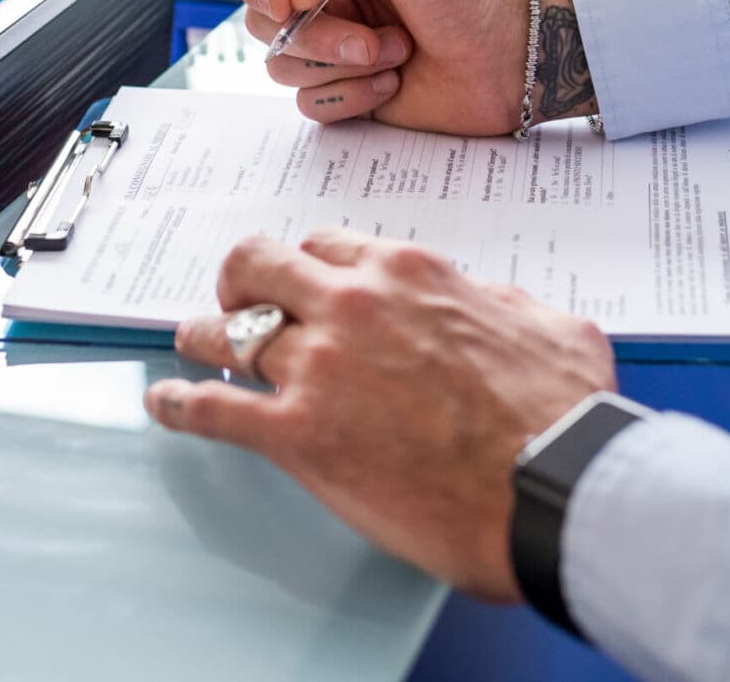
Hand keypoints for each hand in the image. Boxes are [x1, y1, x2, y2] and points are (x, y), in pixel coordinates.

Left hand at [146, 229, 618, 600]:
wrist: (553, 485)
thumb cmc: (563, 415)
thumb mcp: (549, 326)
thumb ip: (502, 305)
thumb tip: (490, 306)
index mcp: (409, 274)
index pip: (330, 245)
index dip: (308, 265)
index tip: (303, 281)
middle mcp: (352, 306)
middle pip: (261, 265)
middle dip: (240, 279)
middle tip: (235, 300)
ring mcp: (319, 367)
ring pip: (227, 332)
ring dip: (203, 337)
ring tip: (191, 345)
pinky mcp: (299, 436)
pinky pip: (213, 409)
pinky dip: (180, 405)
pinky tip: (166, 403)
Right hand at [237, 0, 526, 135]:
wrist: (508, 55)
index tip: (286, 3)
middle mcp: (326, 1)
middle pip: (262, 23)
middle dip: (315, 36)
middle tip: (373, 36)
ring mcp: (335, 50)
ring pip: (282, 67)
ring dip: (342, 65)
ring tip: (396, 53)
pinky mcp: (349, 94)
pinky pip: (311, 105)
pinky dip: (352, 96)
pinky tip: (394, 83)